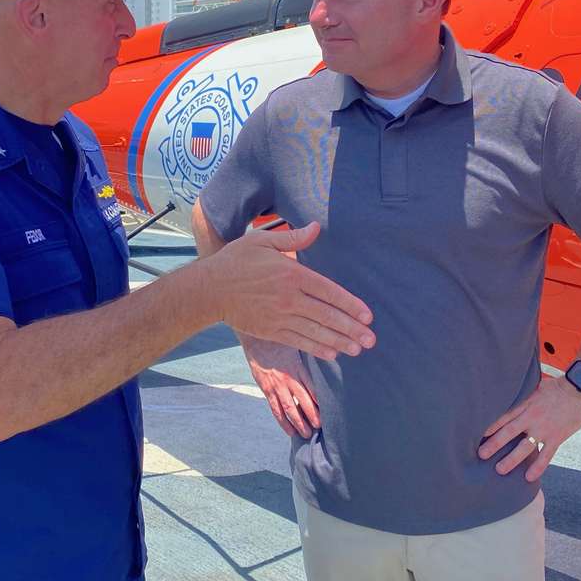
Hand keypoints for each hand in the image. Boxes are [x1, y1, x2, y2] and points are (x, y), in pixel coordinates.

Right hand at [207, 221, 374, 361]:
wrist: (209, 290)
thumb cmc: (236, 261)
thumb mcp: (262, 241)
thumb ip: (292, 237)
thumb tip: (316, 227)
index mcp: (291, 274)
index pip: (329, 291)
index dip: (350, 305)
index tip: (368, 316)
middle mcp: (289, 298)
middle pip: (327, 316)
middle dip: (352, 329)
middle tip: (371, 339)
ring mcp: (280, 317)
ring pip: (316, 332)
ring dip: (340, 342)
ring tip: (358, 349)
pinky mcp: (271, 331)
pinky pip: (300, 341)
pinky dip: (318, 348)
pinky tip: (333, 353)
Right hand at [241, 334, 320, 437]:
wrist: (256, 338)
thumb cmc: (278, 340)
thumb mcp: (296, 345)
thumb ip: (308, 357)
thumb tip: (325, 360)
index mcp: (298, 367)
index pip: (313, 388)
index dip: (321, 401)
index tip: (330, 411)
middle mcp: (288, 378)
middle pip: (303, 401)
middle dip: (313, 416)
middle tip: (320, 427)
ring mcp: (276, 385)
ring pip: (289, 409)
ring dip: (299, 423)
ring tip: (307, 434)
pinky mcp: (266, 389)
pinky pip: (275, 409)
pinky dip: (283, 422)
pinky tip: (289, 431)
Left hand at [477, 377, 580, 480]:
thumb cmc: (559, 385)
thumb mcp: (536, 386)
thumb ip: (524, 394)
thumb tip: (511, 394)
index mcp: (526, 404)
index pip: (504, 416)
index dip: (490, 426)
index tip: (478, 434)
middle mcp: (532, 417)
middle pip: (509, 433)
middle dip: (494, 444)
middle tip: (481, 455)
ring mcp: (544, 429)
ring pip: (525, 447)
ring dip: (511, 459)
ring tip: (499, 470)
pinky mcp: (557, 437)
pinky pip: (546, 455)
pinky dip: (538, 467)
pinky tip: (529, 477)